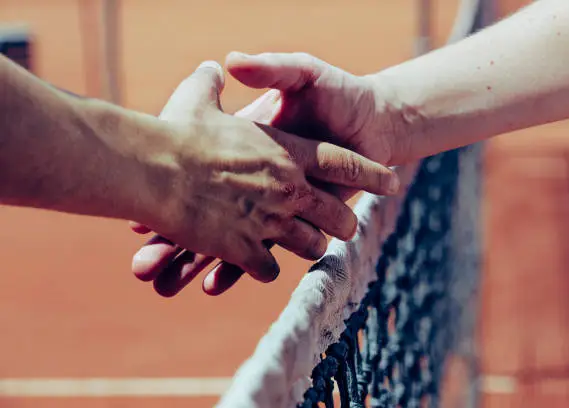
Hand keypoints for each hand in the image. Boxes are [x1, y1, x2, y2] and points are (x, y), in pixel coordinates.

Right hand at [130, 61, 399, 295]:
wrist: (154, 169)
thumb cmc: (180, 130)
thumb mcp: (204, 95)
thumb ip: (218, 82)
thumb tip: (226, 63)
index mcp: (286, 152)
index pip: (343, 163)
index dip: (370, 172)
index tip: (393, 182)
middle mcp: (287, 188)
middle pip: (335, 213)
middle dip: (344, 222)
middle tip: (348, 227)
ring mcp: (268, 221)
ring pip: (310, 244)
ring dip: (312, 246)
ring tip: (314, 245)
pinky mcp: (243, 249)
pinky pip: (267, 269)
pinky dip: (265, 268)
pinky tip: (262, 265)